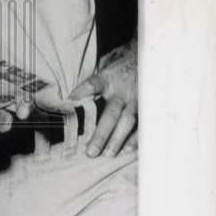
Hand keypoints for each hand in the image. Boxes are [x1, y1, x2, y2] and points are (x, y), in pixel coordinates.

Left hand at [70, 38, 137, 156]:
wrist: (146, 61)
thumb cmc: (119, 70)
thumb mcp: (104, 69)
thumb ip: (90, 84)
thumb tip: (69, 99)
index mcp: (108, 79)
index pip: (93, 84)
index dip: (82, 91)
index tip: (70, 100)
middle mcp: (122, 91)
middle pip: (111, 113)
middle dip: (101, 133)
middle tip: (91, 151)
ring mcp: (136, 101)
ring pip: (127, 122)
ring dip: (117, 139)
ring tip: (108, 154)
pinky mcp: (146, 108)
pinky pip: (142, 125)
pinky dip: (135, 138)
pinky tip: (127, 150)